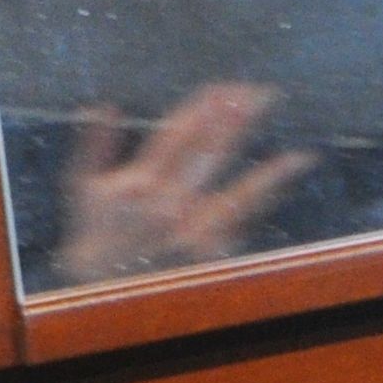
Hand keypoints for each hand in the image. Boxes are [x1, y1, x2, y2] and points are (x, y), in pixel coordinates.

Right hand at [51, 85, 314, 286]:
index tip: (225, 88)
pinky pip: (242, 219)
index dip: (203, 111)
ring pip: (239, 191)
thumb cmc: (93, 236)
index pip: (177, 137)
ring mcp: (193, 229)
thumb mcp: (82, 189)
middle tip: (262, 95)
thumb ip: (93, 145)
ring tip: (300, 153)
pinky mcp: (208, 252)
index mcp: (141, 183)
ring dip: (270, 169)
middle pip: (211, 155)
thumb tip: (104, 105)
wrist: (99, 294)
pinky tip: (289, 170)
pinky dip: (267, 192)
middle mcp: (171, 204)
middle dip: (237, 123)